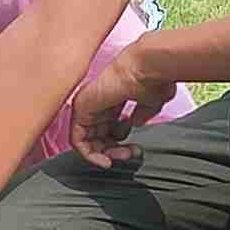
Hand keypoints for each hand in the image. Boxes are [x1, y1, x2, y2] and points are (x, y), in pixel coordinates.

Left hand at [70, 48, 175, 168]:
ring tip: (122, 156)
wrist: (145, 69)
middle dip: (114, 150)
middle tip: (129, 155)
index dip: (120, 142)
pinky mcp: (79, 109)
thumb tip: (134, 123)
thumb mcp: (150, 102)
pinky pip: (77, 140)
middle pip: (98, 136)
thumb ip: (141, 113)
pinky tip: (105, 160)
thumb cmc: (151, 80)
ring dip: (105, 155)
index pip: (108, 127)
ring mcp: (86, 104)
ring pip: (87, 141)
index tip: (134, 149)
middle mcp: (96, 101)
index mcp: (111, 97)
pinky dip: (89, 155)